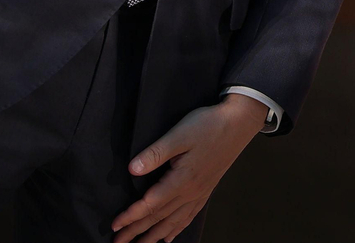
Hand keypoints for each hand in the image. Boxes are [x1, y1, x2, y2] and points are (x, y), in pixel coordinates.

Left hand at [111, 93, 268, 241]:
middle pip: (159, 217)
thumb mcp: (180, 134)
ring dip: (155, 235)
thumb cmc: (210, 125)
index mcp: (182, 179)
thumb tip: (132, 170)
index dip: (131, 216)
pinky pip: (189, 216)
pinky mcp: (206, 189)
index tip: (115, 226)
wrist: (240, 122)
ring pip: (174, 221)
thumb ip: (156, 153)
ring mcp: (200, 192)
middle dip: (137, 232)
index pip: (151, 204)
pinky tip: (169, 236)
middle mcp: (191, 191)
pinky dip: (177, 229)